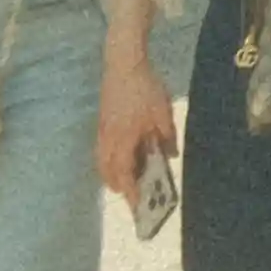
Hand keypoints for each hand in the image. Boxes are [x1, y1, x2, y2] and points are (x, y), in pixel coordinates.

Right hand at [99, 55, 176, 206]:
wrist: (123, 64)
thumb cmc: (145, 88)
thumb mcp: (163, 113)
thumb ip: (167, 137)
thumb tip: (170, 156)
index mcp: (123, 140)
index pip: (124, 174)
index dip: (131, 191)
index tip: (138, 206)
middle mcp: (108, 140)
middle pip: (108, 172)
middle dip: (120, 186)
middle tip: (134, 195)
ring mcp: (102, 131)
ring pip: (102, 162)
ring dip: (113, 174)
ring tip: (128, 180)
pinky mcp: (101, 123)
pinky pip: (102, 151)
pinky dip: (110, 161)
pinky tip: (122, 157)